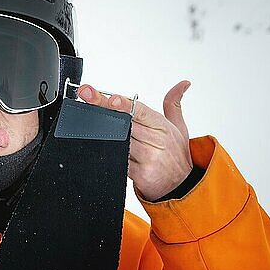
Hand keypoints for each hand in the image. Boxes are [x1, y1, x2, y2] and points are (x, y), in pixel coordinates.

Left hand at [78, 80, 192, 201]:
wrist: (181, 186)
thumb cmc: (175, 154)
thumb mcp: (179, 127)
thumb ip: (173, 103)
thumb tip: (183, 84)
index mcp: (163, 126)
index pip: (141, 111)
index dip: (125, 104)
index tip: (111, 98)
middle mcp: (157, 141)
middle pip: (124, 123)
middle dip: (102, 109)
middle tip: (86, 96)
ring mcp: (149, 158)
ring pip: (118, 141)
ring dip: (102, 131)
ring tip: (87, 119)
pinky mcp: (141, 174)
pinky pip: (118, 160)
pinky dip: (108, 153)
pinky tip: (98, 145)